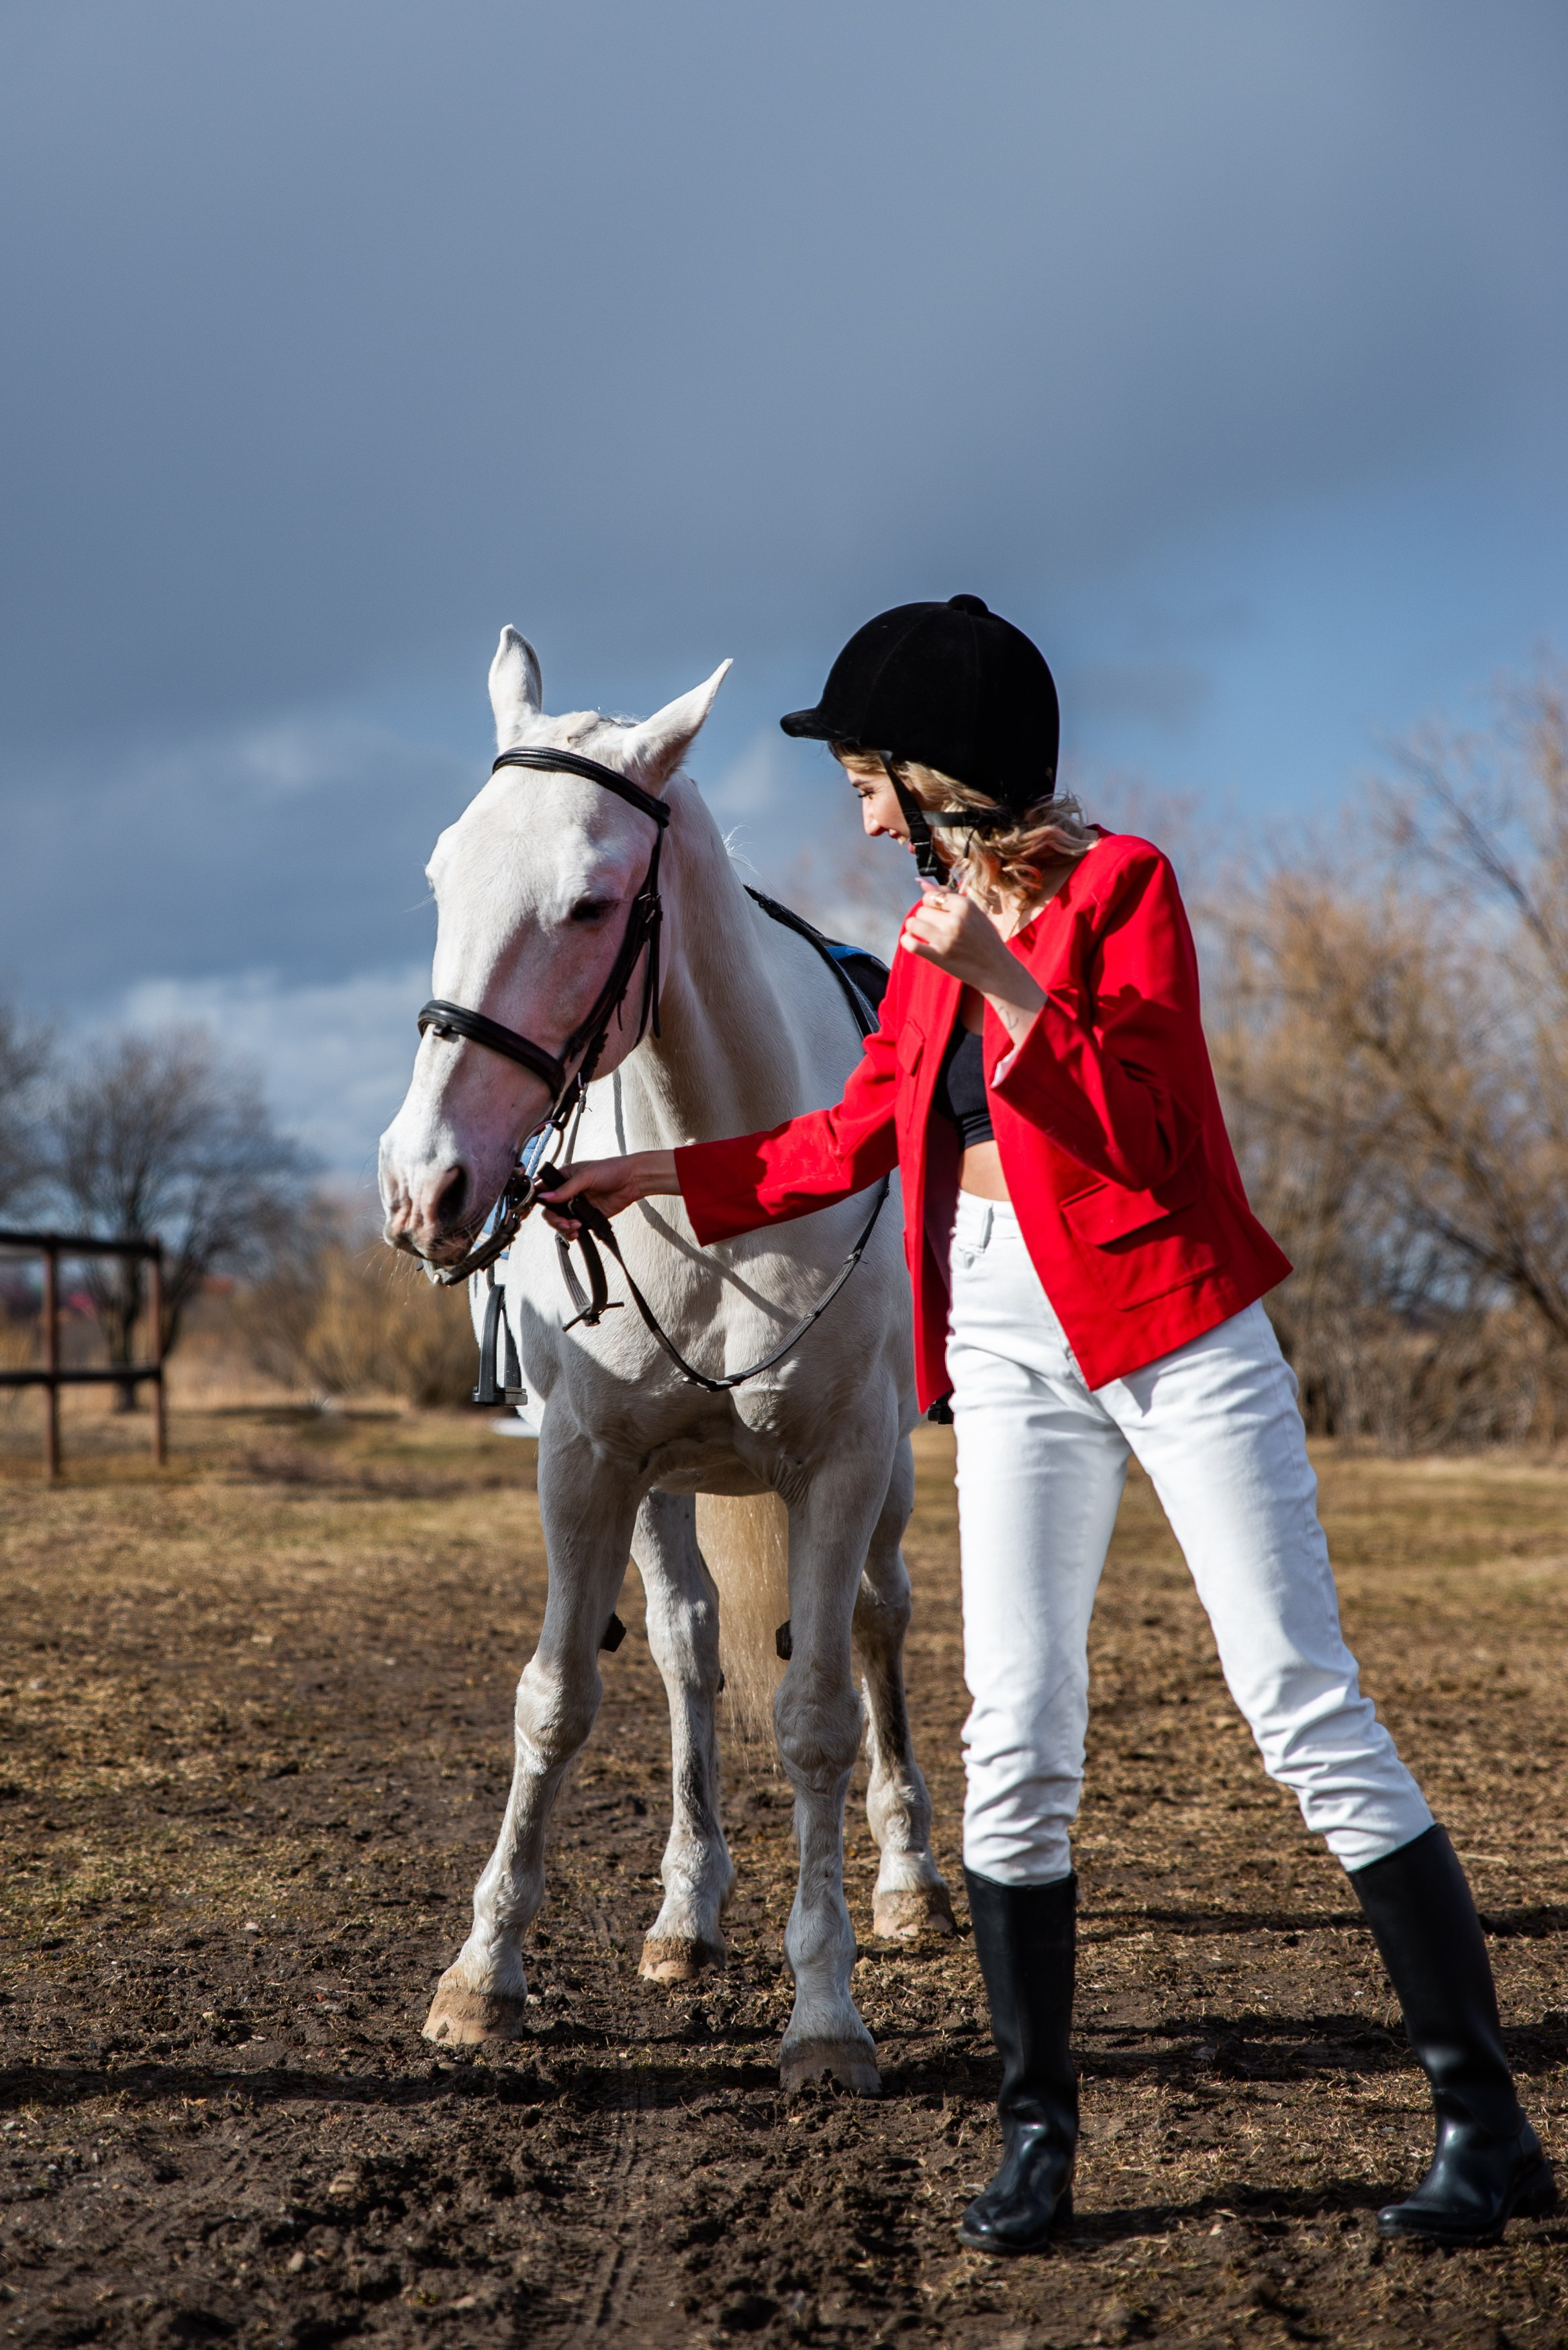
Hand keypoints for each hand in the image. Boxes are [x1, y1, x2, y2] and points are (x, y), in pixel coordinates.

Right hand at [537, 1150, 678, 1233]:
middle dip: (555, 1219)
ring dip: (564, 1227)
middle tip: (565, 1223)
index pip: (544, 1190)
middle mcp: (568, 1192)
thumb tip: (545, 1197)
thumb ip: (565, 1189)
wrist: (632, 1180)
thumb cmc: (611, 1170)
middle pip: (551, 1210)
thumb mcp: (586, 1176)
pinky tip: (577, 1232)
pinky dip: (572, 1232)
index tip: (539, 1210)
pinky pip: (574, 1227)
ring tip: (575, 1226)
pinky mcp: (587, 1216)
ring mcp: (577, 1205)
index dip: (538, 1200)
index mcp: (564, 1178)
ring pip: (561, 1221)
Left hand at [899, 886, 1045, 1035]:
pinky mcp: (939, 957)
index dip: (931, 905)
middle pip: (921, 910)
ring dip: (914, 928)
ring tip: (923, 934)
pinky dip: (907, 941)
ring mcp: (947, 939)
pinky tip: (912, 941)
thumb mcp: (974, 912)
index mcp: (965, 905)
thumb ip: (947, 895)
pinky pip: (911, 944)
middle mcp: (956, 920)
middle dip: (925, 917)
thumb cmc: (985, 938)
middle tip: (936, 927)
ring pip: (913, 924)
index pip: (930, 896)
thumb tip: (920, 882)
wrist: (996, 969)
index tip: (939, 914)